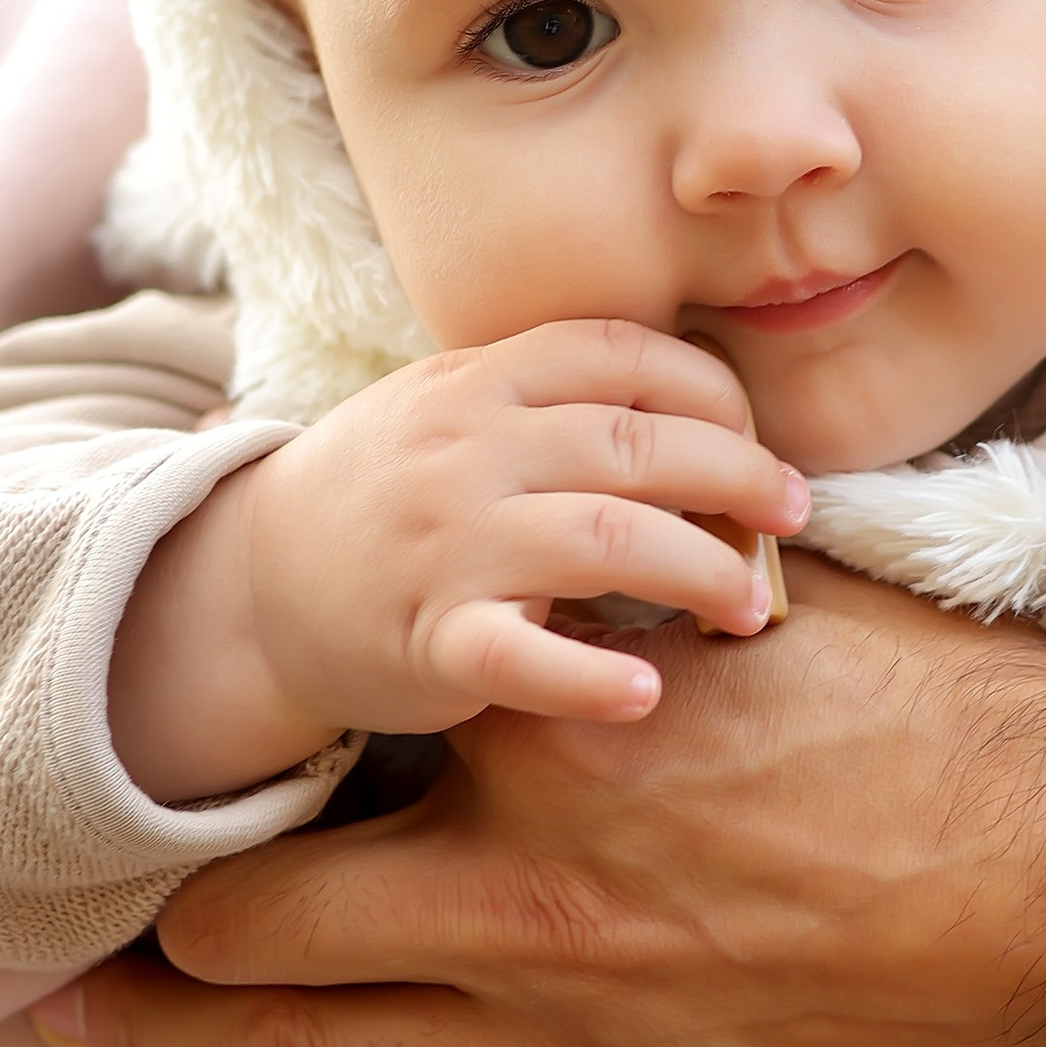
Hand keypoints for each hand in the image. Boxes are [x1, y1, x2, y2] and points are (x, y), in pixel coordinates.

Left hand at [40, 556, 1045, 1046]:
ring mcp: (580, 1029)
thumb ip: (674, 584)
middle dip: (172, 922)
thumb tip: (623, 548)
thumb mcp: (801, 602)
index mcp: (561, 729)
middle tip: (94, 922)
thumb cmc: (976, 726)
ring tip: (97, 1037)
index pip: (361, 721)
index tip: (243, 723)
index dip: (293, 723)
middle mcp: (531, 888)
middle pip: (273, 917)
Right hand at [109, 321, 807, 801]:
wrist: (253, 582)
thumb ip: (556, 397)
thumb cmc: (389, 491)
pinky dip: (588, 676)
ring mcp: (448, 544)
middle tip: (791, 519)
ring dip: (702, 571)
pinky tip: (644, 692)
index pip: (623, 354)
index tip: (758, 442)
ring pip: (605, 539)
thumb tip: (706, 414)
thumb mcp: (455, 408)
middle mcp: (468, 451)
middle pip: (636, 444)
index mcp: (482, 381)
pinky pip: (520, 654)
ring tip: (750, 609)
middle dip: (737, 477)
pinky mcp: (429, 639)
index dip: (712, 393)